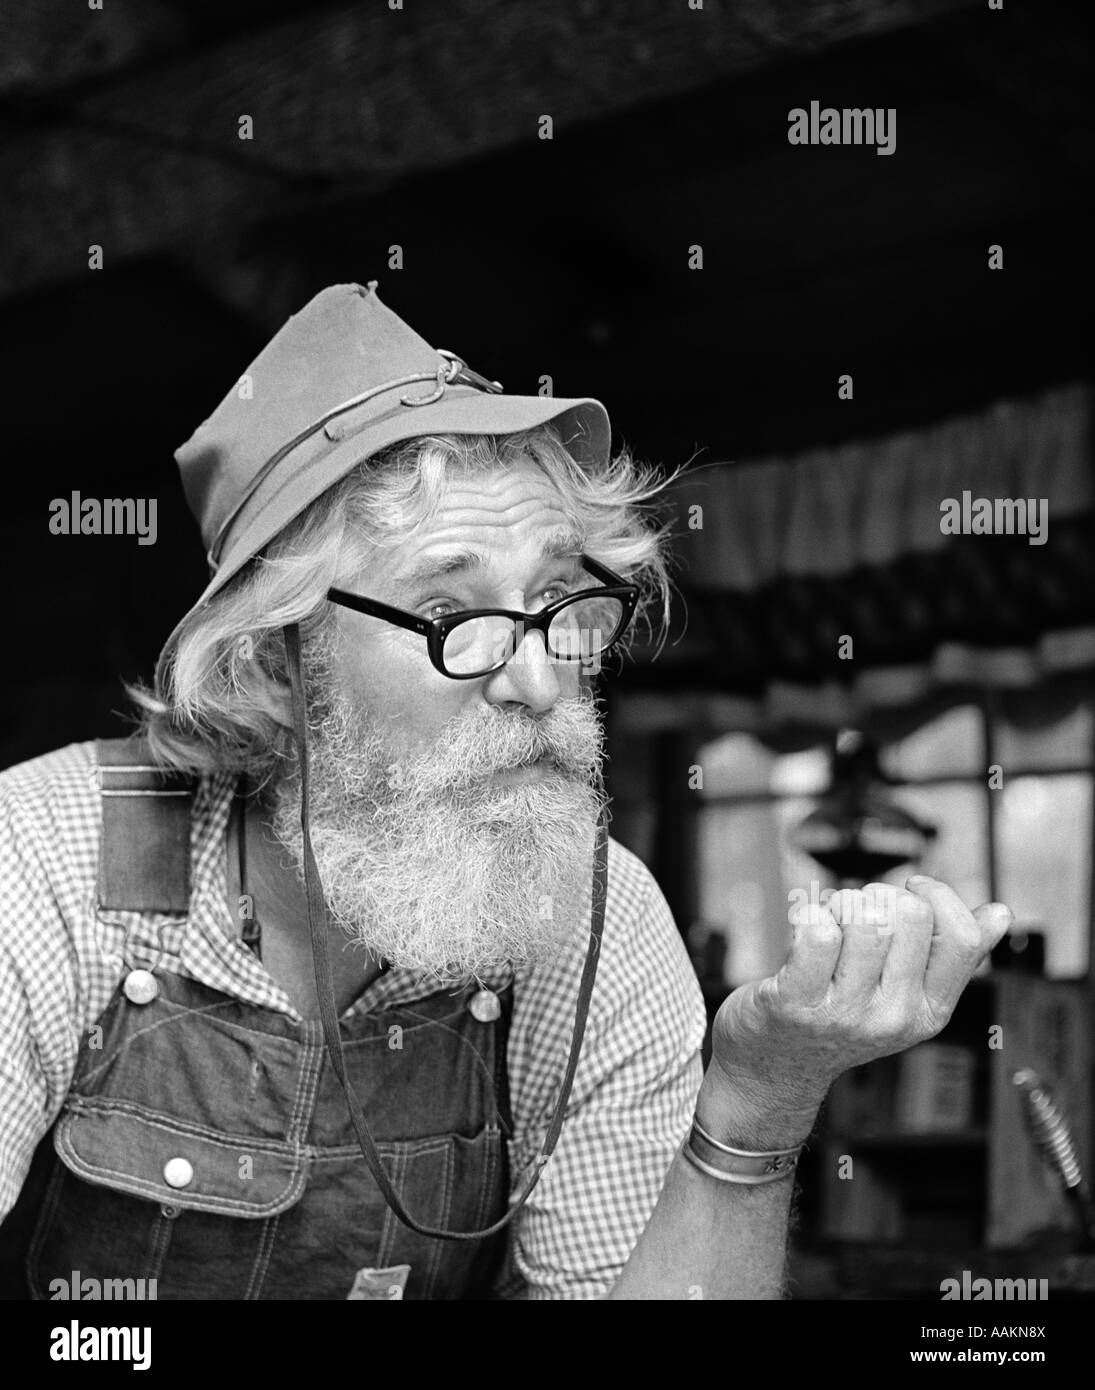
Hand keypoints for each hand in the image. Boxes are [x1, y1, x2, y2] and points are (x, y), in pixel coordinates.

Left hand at [697, 877, 1012, 1148]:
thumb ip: (949, 958)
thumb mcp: (903, 997)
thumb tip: (1001, 915)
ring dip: (840, 903)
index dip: (937, 895)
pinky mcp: (795, 1003)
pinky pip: (816, 933)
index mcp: (929, 1012)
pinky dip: (808, 915)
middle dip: (879, 894)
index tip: (910, 891)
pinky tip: (803, 929)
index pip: (962, 937)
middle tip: (855, 912)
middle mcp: (892, 1017)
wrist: (773, 1069)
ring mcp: (844, 1013)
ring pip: (864, 917)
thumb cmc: (839, 1018)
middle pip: (910, 915)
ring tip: (828, 922)